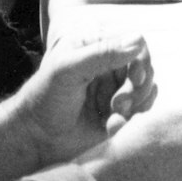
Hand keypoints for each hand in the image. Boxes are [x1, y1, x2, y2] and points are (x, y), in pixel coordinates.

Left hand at [0, 31, 158, 172]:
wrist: (35, 139)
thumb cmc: (44, 98)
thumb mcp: (68, 70)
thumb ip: (101, 54)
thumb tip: (137, 41)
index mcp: (95, 46)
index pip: (134, 44)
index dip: (141, 60)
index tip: (136, 78)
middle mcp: (109, 66)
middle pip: (144, 69)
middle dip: (136, 88)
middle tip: (118, 104)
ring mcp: (115, 90)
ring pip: (146, 91)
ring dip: (135, 104)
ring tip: (113, 115)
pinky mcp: (118, 113)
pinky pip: (140, 112)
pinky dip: (130, 120)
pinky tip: (111, 127)